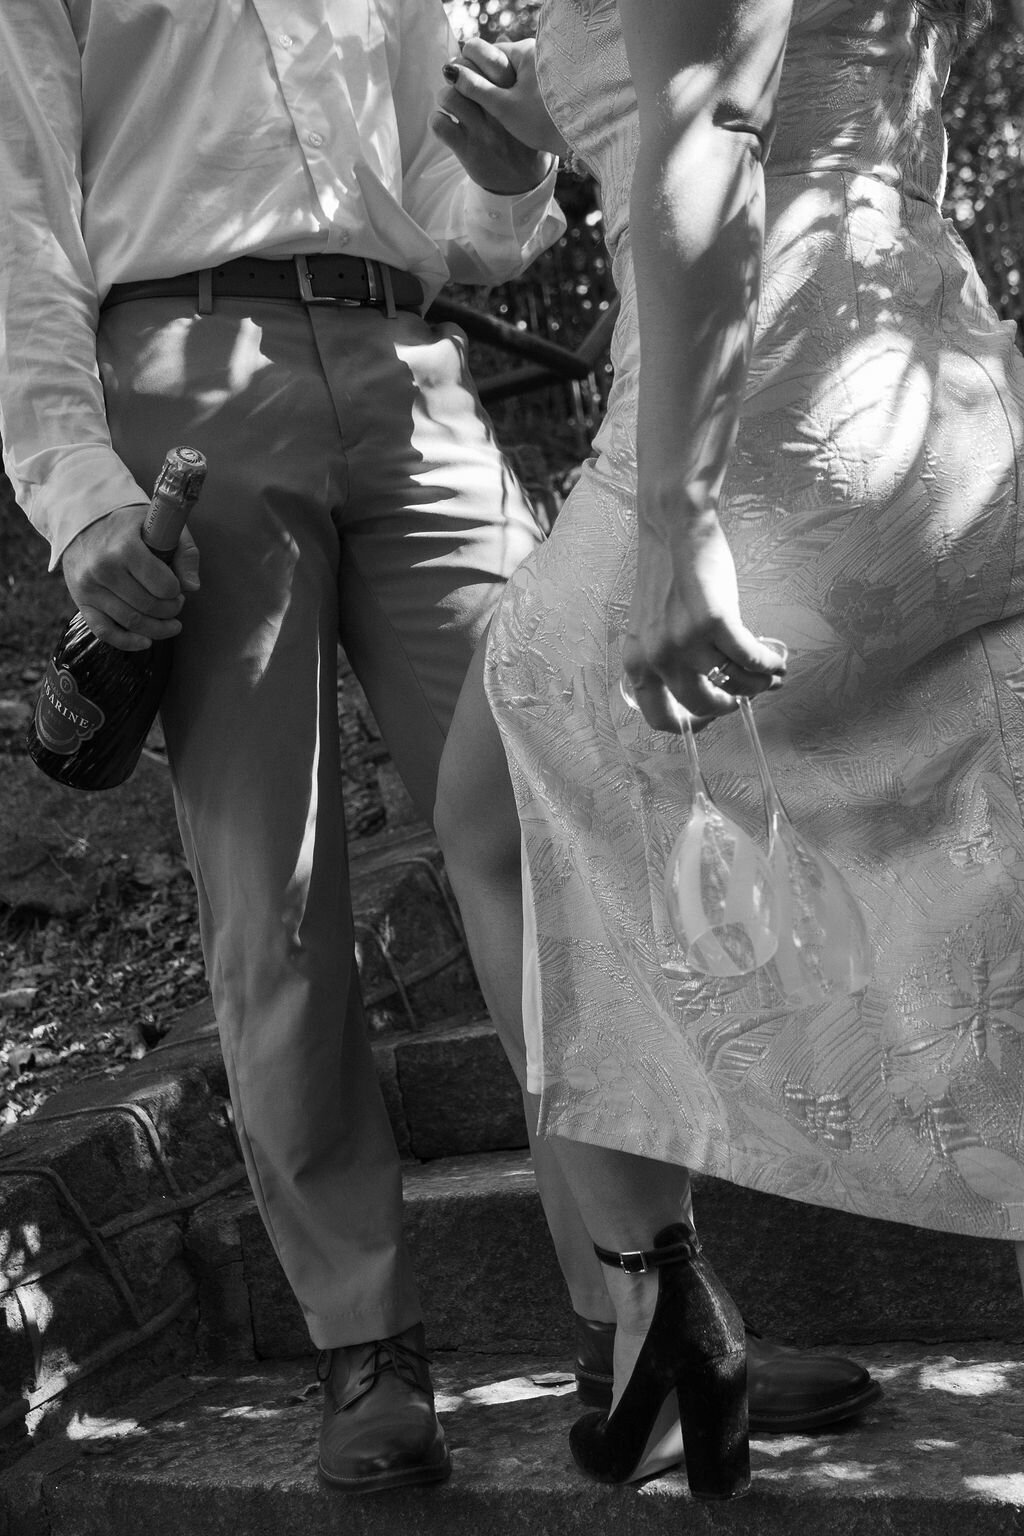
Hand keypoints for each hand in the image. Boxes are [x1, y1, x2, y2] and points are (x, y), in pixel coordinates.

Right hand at [62, 503, 200, 651]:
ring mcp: (90, 587)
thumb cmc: (128, 524)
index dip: (176, 592)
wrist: (83, 518)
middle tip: (175, 604)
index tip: (178, 588)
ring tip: (170, 624)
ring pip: (131, 622)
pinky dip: (127, 642)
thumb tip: (193, 587)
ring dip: (157, 629)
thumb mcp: (160, 525)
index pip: (163, 586)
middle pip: (149, 607)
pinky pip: (104, 631)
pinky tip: (146, 641)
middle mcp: (104, 569)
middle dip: (170, 611)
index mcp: (125, 548)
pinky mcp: (81, 600)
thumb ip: (184, 552)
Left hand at [431, 37, 557, 193]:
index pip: (489, 56)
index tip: (469, 64)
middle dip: (455, 72)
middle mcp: (501, 110)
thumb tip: (497, 42)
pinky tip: (446, 125)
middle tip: (455, 81)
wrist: (525, 183)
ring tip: (451, 104)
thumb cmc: (522, 136)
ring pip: (449, 95)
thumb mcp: (526, 104)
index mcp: (516, 93)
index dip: (472, 55)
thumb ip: (511, 76)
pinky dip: (437, 121)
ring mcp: (484, 131)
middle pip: (465, 71)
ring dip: (445, 96)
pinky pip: (439, 124)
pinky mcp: (469, 150)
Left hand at [622, 513, 783, 731]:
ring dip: (757, 684)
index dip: (691, 724)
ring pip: (733, 683)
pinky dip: (769, 663)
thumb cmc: (667, 573)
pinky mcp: (715, 623)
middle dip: (730, 705)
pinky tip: (777, 661)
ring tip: (769, 676)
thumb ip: (667, 659)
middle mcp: (657, 658)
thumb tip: (707, 686)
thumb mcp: (652, 626)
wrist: (674, 528)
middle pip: (703, 706)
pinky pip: (751, 658)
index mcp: (637, 662)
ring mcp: (685, 642)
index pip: (660, 717)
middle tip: (745, 695)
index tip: (711, 716)